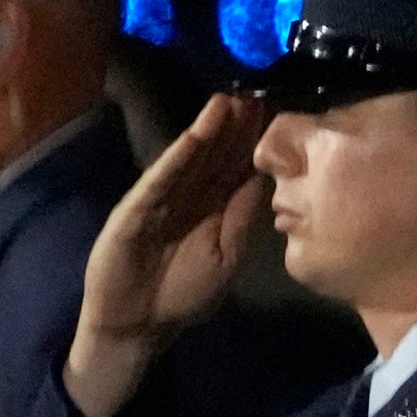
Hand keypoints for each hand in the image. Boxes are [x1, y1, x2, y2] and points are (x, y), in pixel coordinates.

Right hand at [64, 93, 270, 416]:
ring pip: (191, 158)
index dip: (257, 141)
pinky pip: (162, 178)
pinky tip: (196, 133)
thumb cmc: (183, 293)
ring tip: (231, 100)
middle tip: (259, 92)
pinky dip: (179, 155)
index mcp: (214, 207)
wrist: (137, 324)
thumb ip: (243, 218)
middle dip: (238, 125)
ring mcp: (162, 199)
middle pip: (217, 154)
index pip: (239, 167)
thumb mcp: (226, 257)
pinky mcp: (137, 209)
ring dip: (210, 129)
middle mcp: (190, 195)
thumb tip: (270, 180)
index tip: (280, 112)